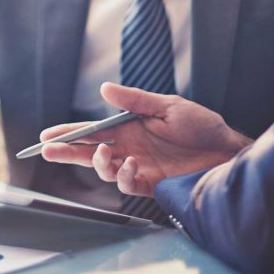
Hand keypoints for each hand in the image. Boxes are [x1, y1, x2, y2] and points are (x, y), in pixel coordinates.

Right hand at [40, 82, 250, 196]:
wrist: (226, 151)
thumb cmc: (201, 126)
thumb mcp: (167, 106)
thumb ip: (135, 101)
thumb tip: (104, 89)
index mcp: (128, 128)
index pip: (91, 131)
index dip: (68, 134)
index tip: (46, 136)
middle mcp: (128, 148)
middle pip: (89, 152)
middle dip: (67, 153)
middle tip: (47, 152)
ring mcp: (138, 167)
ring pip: (104, 170)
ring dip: (97, 163)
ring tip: (102, 154)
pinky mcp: (150, 183)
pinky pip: (127, 184)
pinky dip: (123, 175)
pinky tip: (129, 164)